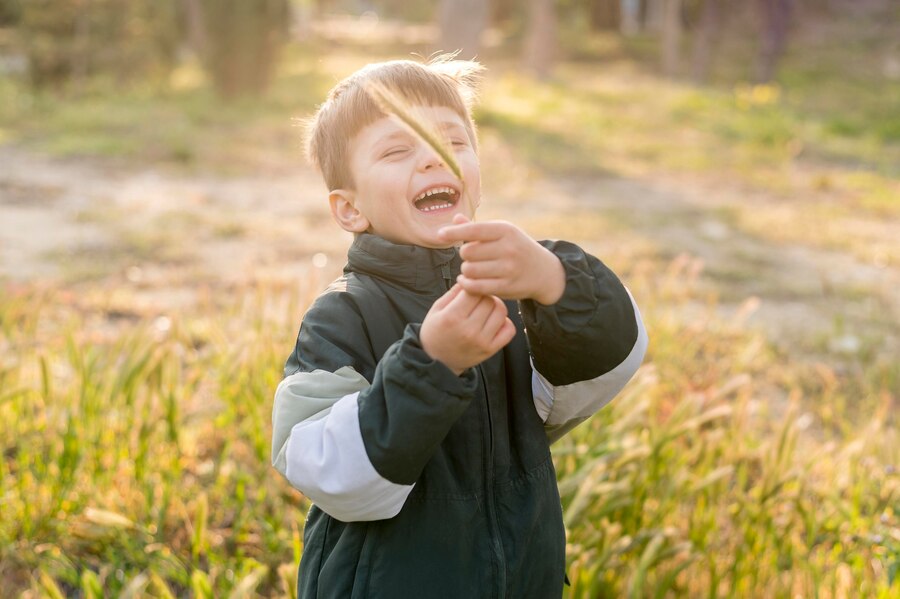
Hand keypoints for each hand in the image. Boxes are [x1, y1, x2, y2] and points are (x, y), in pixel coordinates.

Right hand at [420, 284, 516, 374]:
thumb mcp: (436, 309)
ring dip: (495, 306)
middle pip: (489, 300)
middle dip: (484, 295)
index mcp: (452, 317)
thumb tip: (470, 277)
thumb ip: (453, 293)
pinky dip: (504, 322)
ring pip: (501, 311)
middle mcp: (468, 330)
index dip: (473, 286)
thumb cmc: (435, 332)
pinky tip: (493, 322)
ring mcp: (482, 341)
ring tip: (485, 309)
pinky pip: (509, 329)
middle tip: (477, 299)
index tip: (469, 290)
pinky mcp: (490, 350)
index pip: (474, 291)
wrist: (437, 362)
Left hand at [438, 215, 565, 304]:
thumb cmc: (516, 248)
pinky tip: (467, 281)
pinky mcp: (507, 286)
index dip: (454, 232)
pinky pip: (476, 286)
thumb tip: (455, 218)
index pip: (473, 230)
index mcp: (505, 230)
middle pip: (468, 252)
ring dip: (466, 271)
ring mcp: (509, 268)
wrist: (544, 271)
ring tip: (472, 269)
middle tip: (472, 257)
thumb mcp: (502, 233)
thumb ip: (477, 228)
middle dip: (465, 255)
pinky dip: (467, 284)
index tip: (440, 234)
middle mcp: (508, 247)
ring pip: (470, 270)